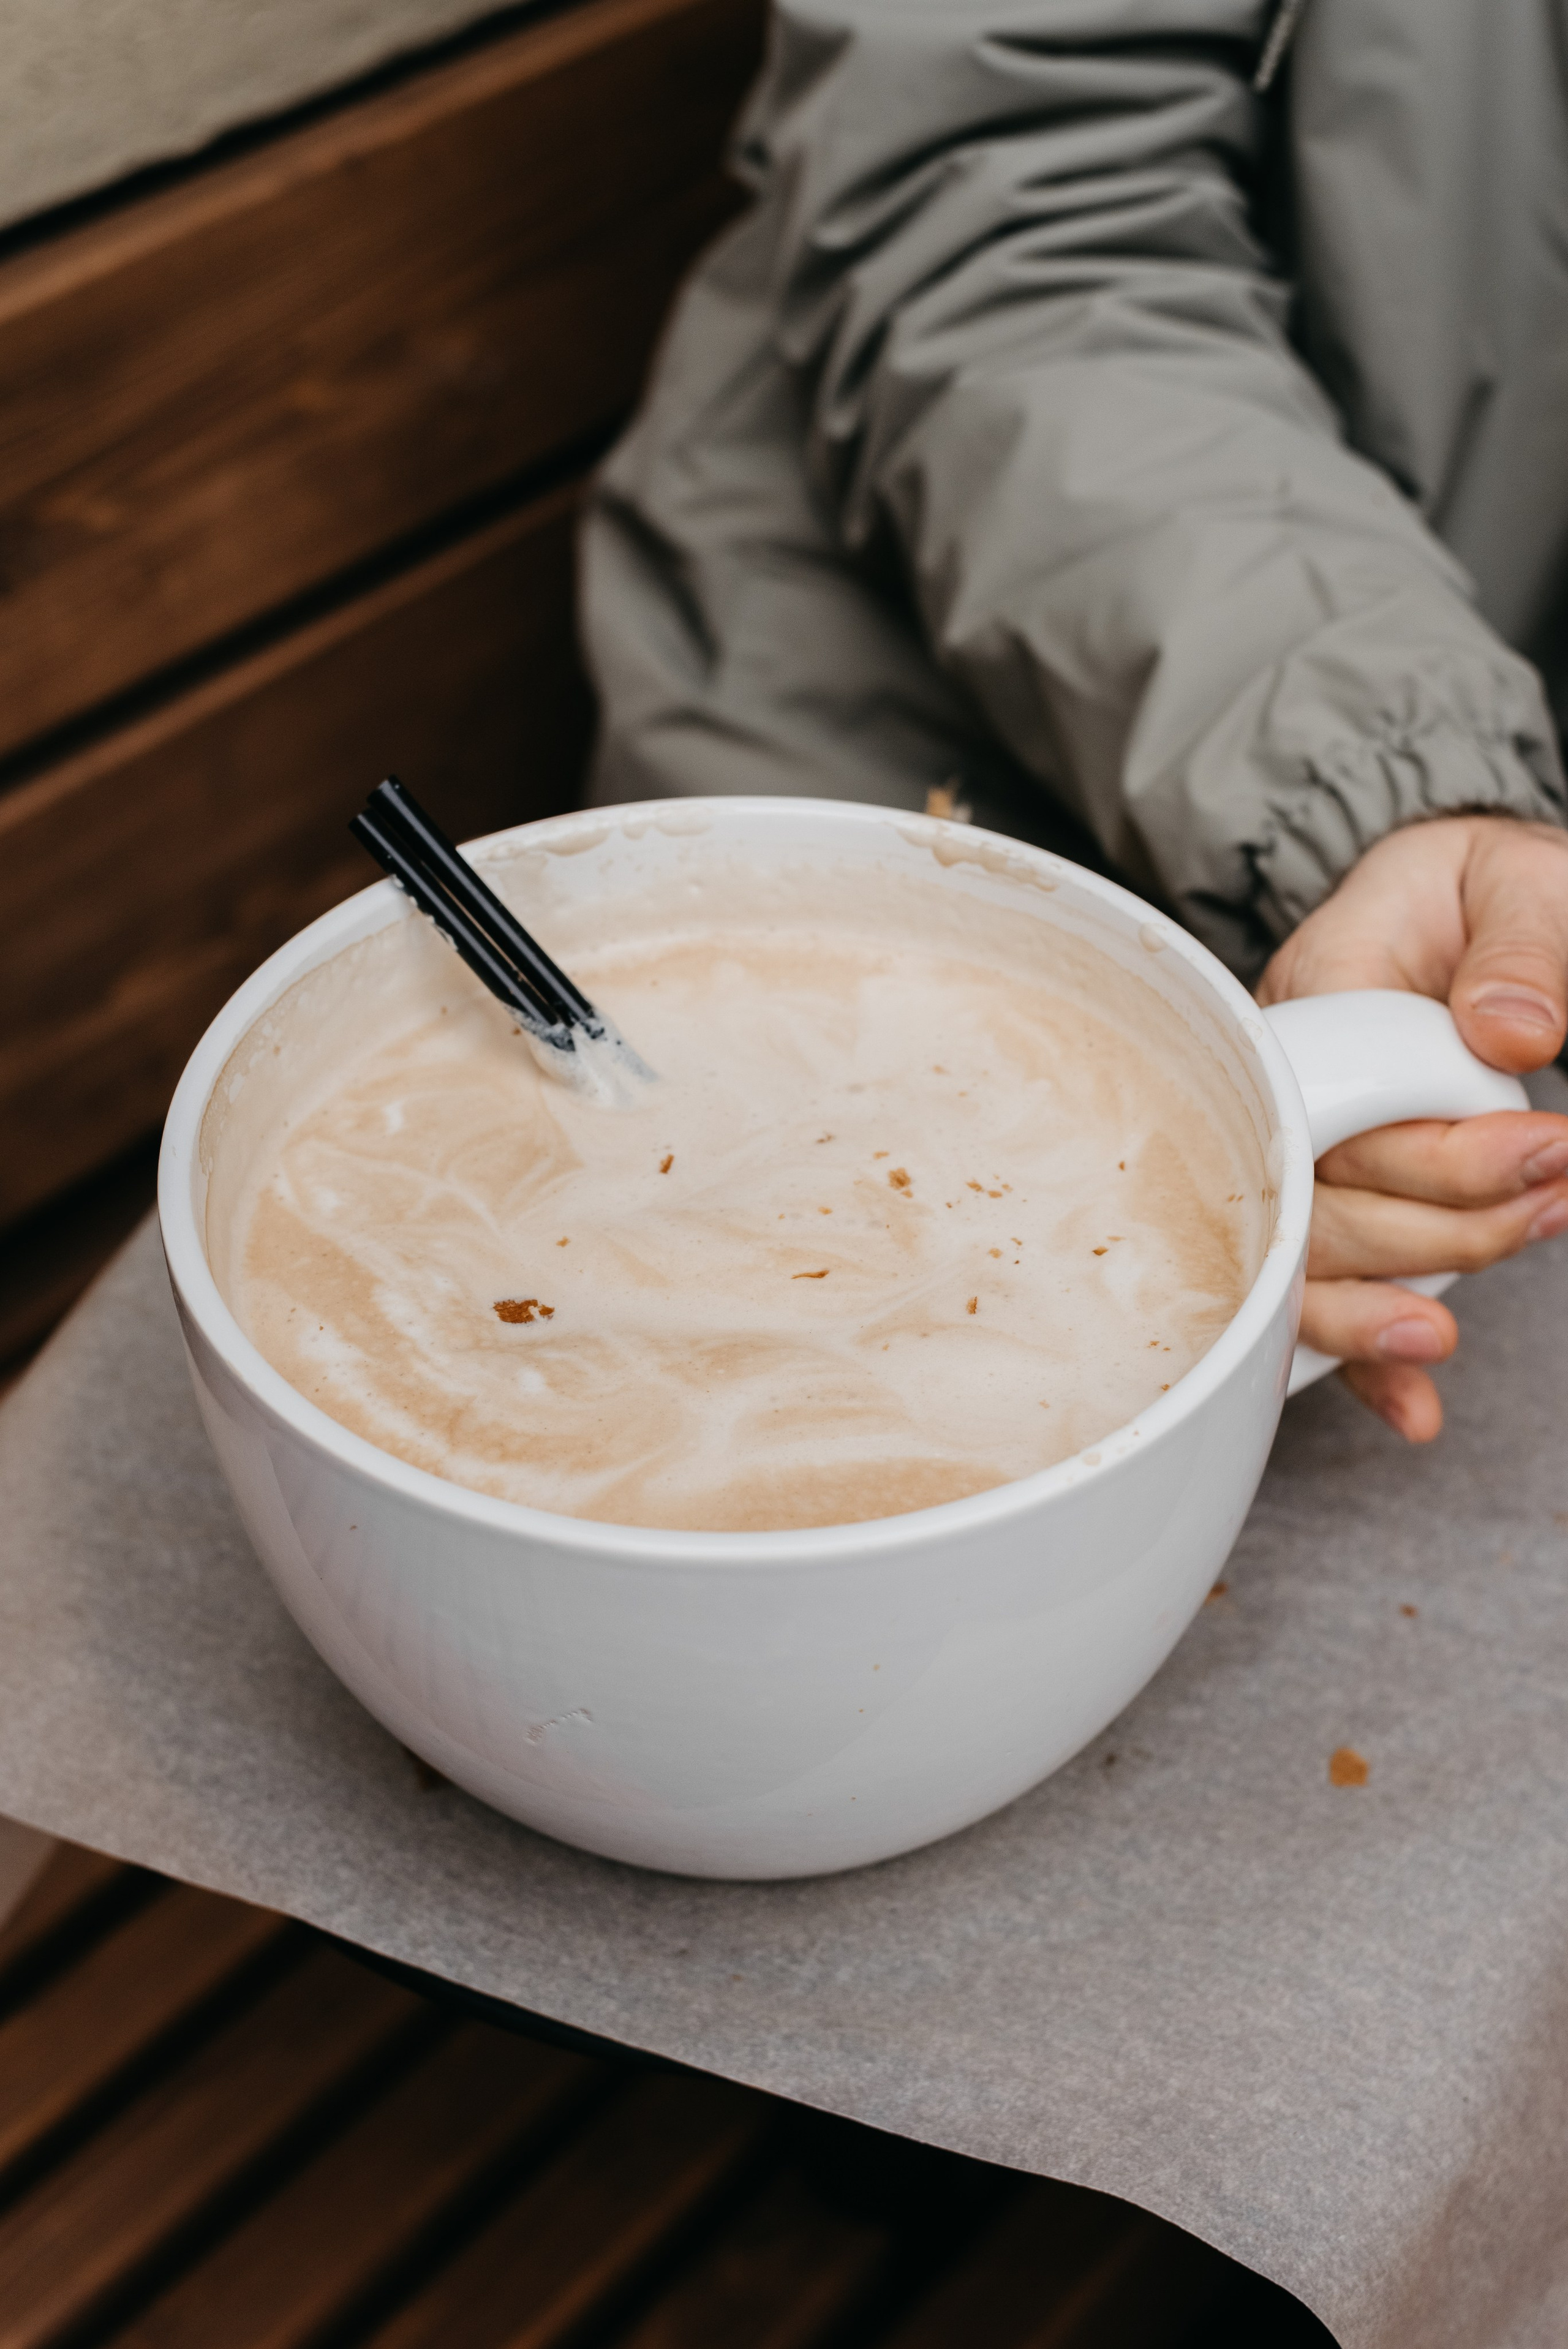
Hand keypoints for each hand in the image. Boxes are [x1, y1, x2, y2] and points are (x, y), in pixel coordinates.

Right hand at [1257, 815, 1567, 1440]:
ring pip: (1308, 1259)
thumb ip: (1520, 946)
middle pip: (1315, 1195)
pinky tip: (1410, 1411)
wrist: (1477, 912)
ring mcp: (1295, 1149)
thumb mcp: (1519, 886)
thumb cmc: (1489, 893)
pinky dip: (1364, 1363)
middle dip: (1434, 1229)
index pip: (1336, 1102)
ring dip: (1381, 1309)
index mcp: (1313, 989)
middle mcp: (1280, 1081)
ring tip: (1454, 1330)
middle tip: (1555, 1206)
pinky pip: (1324, 1292)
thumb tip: (1506, 1029)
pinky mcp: (1327, 1202)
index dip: (1432, 1153)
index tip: (1548, 1154)